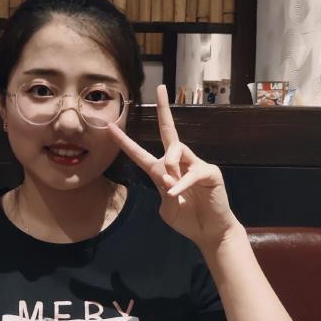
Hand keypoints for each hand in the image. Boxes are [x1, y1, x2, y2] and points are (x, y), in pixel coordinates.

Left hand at [107, 84, 241, 251]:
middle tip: (160, 88)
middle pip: (168, 131)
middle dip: (163, 109)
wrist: (210, 232)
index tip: (110, 126)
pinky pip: (191, 172)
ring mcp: (195, 164)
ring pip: (176, 150)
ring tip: (171, 186)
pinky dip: (181, 183)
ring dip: (169, 165)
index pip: (140, 153)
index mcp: (162, 171)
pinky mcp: (209, 172)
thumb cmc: (188, 220)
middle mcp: (178, 163)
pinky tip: (176, 192)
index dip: (124, 141)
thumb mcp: (167, 209)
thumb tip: (167, 174)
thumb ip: (163, 191)